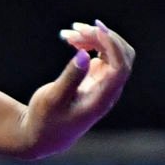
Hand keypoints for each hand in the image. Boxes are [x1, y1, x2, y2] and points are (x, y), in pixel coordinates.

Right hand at [17, 18, 134, 159]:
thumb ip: (70, 78)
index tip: (94, 30)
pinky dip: (89, 43)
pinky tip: (71, 40)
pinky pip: (102, 53)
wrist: (44, 134)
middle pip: (120, 55)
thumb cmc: (45, 119)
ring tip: (67, 34)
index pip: (120, 68)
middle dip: (101, 38)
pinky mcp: (98, 77)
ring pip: (111, 51)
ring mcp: (105, 82)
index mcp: (101, 100)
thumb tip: (85, 55)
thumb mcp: (52, 100)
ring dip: (93, 38)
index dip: (112, 46)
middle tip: (74, 29)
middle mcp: (109, 90)